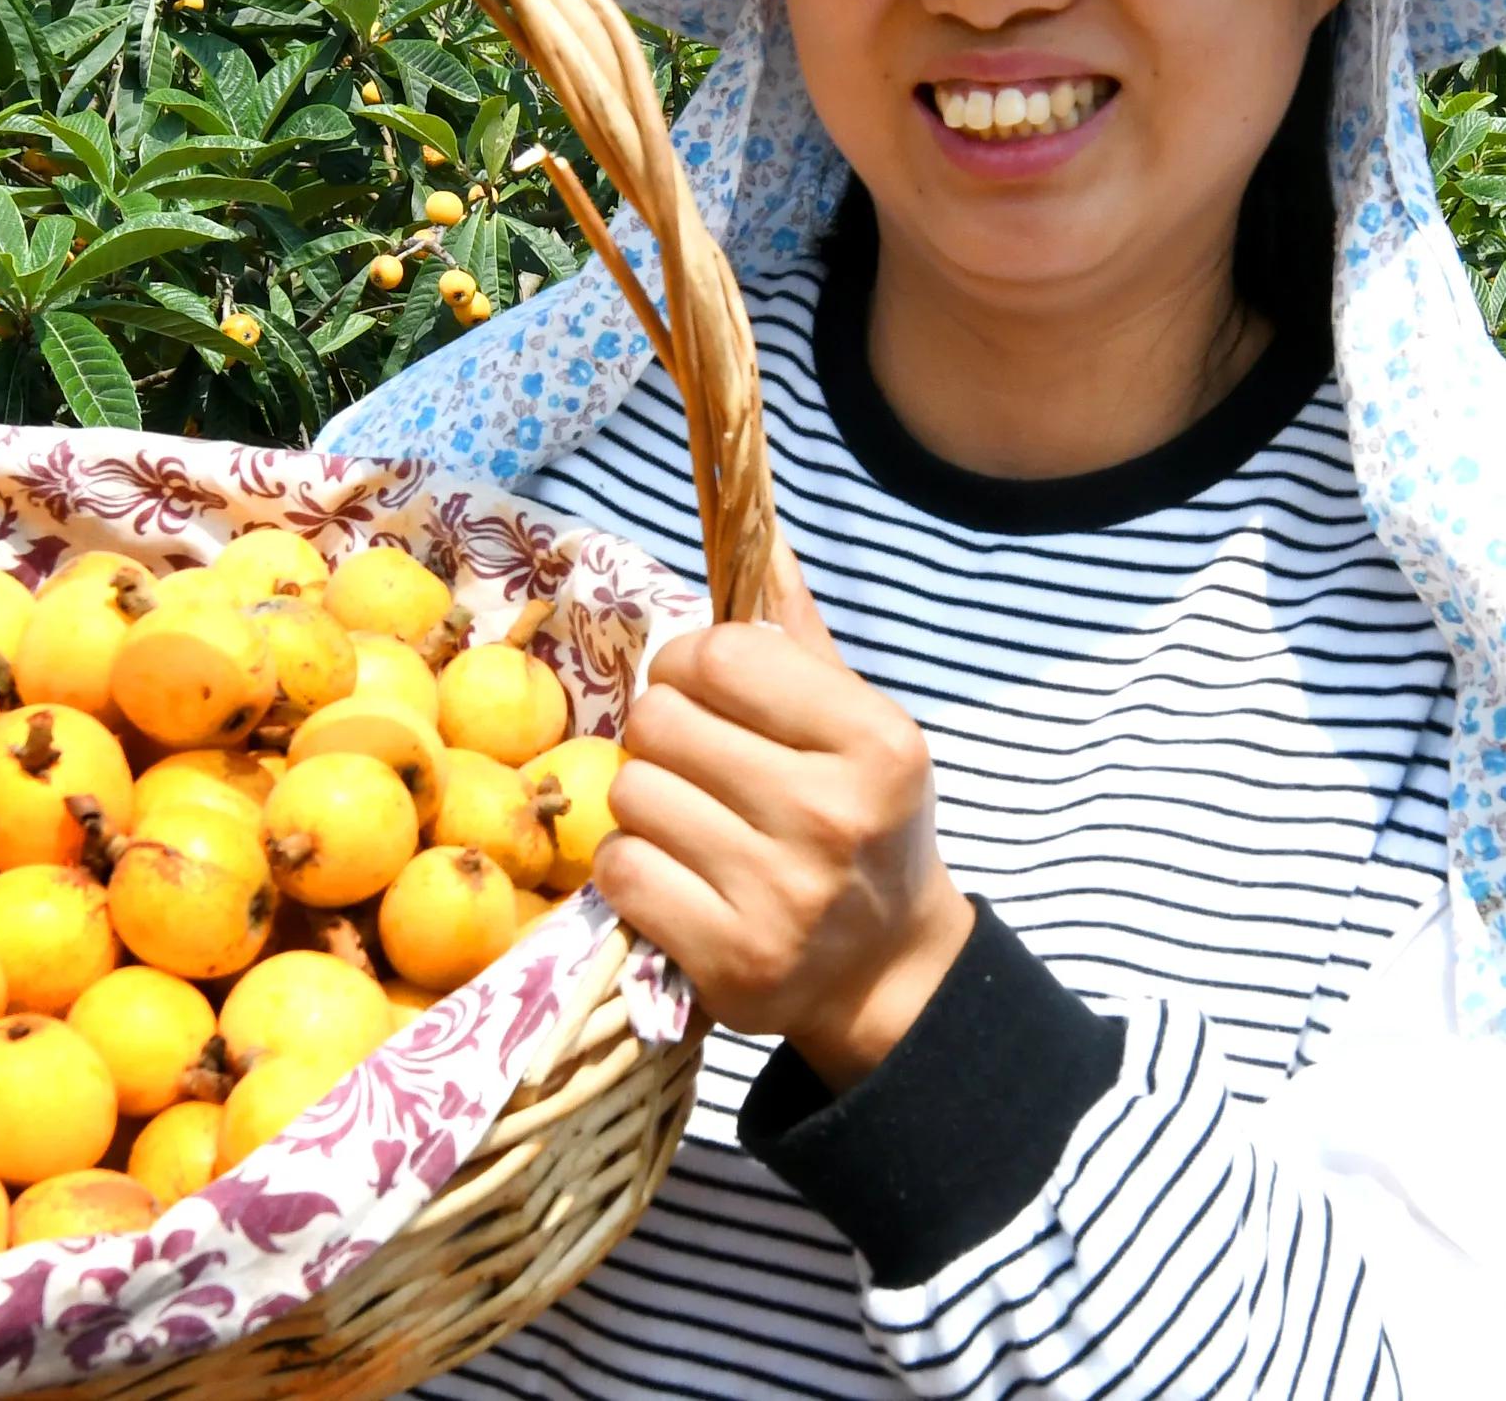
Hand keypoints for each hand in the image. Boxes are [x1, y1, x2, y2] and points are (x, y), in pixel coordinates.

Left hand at [591, 551, 975, 1090]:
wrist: (885, 969)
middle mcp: (834, 815)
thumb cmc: (861, 825)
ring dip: (643, 804)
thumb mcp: (855, 727)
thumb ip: (798, 637)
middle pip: (660, 723)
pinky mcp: (733, 959)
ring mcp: (783, 895)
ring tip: (690, 824)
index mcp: (875, 742)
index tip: (699, 690)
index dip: (686, 663)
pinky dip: (629, 867)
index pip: (722, 654)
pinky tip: (675, 877)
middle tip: (691, 764)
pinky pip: (620, 869)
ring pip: (631, 795)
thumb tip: (761, 534)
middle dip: (658, 735)